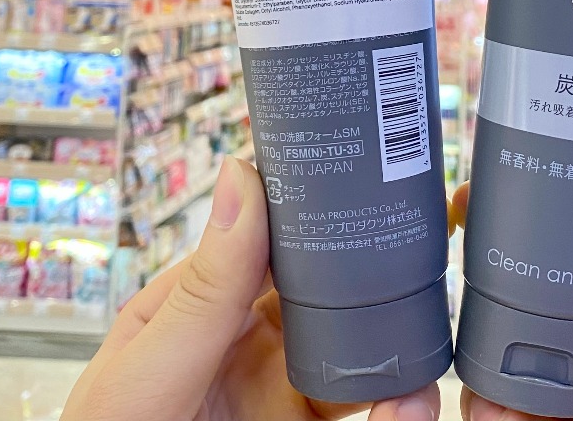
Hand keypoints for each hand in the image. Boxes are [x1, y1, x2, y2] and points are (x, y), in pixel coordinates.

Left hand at [63, 156, 441, 420]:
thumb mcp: (151, 368)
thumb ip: (206, 285)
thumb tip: (244, 174)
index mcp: (207, 298)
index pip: (275, 236)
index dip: (324, 212)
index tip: (374, 189)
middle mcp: (252, 334)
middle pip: (330, 287)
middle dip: (379, 280)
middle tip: (420, 279)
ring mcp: (283, 384)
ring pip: (359, 347)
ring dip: (400, 347)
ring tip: (422, 366)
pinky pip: (364, 406)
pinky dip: (398, 402)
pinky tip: (408, 405)